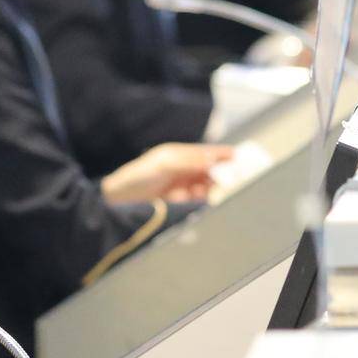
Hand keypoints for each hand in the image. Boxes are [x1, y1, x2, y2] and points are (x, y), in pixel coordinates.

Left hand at [101, 143, 233, 204]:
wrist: (116, 201)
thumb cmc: (136, 176)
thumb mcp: (163, 163)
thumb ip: (189, 160)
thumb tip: (213, 159)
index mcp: (180, 156)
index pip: (207, 153)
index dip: (223, 155)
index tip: (240, 157)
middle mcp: (183, 170)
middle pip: (211, 171)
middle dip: (224, 174)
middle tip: (237, 180)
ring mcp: (182, 187)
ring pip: (207, 187)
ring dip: (216, 190)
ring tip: (224, 193)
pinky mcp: (179, 204)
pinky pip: (199, 202)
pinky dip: (206, 202)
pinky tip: (211, 204)